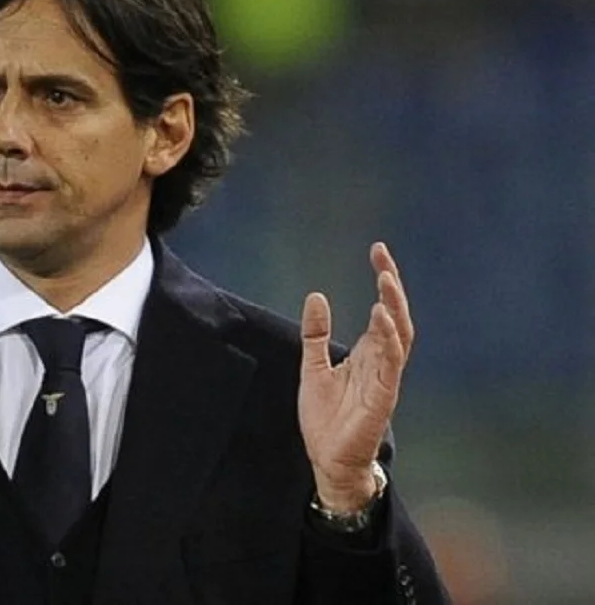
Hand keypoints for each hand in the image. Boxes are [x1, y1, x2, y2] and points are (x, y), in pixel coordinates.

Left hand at [298, 242, 413, 512]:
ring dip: (393, 307)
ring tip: (385, 281)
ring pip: (399, 336)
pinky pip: (391, 364)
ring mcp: (385, 378)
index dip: (384, 281)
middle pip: (396, 316)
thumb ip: (315, 334)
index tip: (378, 251)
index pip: (382, 310)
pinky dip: (389, 339)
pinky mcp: (382, 397)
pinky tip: (381, 318)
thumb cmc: (326, 418)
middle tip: (382, 257)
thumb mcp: (313, 367)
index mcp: (367, 354)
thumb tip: (317, 296)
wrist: (327, 460)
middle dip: (392, 286)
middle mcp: (381, 362)